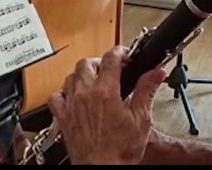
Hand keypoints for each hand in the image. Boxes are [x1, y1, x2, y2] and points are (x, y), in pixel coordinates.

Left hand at [48, 46, 166, 164]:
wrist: (102, 168)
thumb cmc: (119, 151)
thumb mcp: (141, 119)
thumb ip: (147, 91)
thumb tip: (156, 73)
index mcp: (106, 92)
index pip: (111, 58)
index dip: (120, 52)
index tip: (125, 55)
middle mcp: (85, 94)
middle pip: (87, 63)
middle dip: (100, 61)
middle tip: (110, 68)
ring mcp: (71, 104)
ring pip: (71, 76)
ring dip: (82, 75)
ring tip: (94, 81)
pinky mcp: (62, 117)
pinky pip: (55, 96)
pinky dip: (63, 92)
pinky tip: (72, 96)